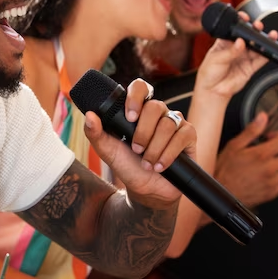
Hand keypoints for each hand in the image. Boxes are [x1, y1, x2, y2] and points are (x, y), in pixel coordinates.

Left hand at [84, 79, 195, 208]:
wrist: (147, 191)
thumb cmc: (127, 166)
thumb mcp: (107, 151)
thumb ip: (95, 133)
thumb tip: (89, 115)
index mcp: (137, 110)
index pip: (140, 87)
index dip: (136, 97)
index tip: (130, 117)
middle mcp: (157, 112)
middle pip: (155, 106)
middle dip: (143, 132)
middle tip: (136, 149)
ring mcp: (174, 122)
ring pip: (168, 123)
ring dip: (155, 147)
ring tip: (147, 163)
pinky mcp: (188, 135)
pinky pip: (183, 135)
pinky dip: (169, 153)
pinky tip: (160, 165)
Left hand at [195, 12, 276, 98]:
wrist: (212, 90)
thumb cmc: (209, 72)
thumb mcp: (216, 59)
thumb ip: (230, 51)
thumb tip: (240, 42)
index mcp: (224, 42)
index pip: (233, 29)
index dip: (239, 22)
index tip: (244, 17)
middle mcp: (235, 48)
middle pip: (248, 36)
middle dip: (254, 30)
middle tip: (257, 26)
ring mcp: (244, 57)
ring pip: (257, 46)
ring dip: (264, 40)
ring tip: (270, 36)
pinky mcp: (250, 67)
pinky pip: (261, 59)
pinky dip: (267, 54)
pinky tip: (270, 49)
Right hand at [214, 112, 277, 207]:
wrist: (222, 193)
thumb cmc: (224, 170)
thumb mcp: (234, 146)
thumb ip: (251, 131)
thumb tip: (262, 117)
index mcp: (262, 155)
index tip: (270, 138)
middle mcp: (271, 169)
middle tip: (273, 149)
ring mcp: (273, 182)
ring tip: (271, 162)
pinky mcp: (272, 193)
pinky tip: (269, 174)